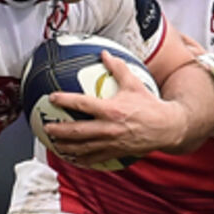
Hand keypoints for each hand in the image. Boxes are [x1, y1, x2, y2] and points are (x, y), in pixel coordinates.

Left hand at [44, 51, 185, 163]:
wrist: (167, 127)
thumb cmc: (149, 104)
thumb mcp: (134, 83)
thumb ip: (118, 68)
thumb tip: (104, 53)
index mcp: (112, 109)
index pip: (83, 104)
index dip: (65, 100)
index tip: (52, 98)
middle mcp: (109, 128)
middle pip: (78, 131)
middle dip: (60, 130)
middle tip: (46, 127)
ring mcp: (112, 143)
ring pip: (84, 147)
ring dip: (67, 146)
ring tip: (54, 144)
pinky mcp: (116, 152)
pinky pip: (95, 158)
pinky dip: (82, 159)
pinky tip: (72, 159)